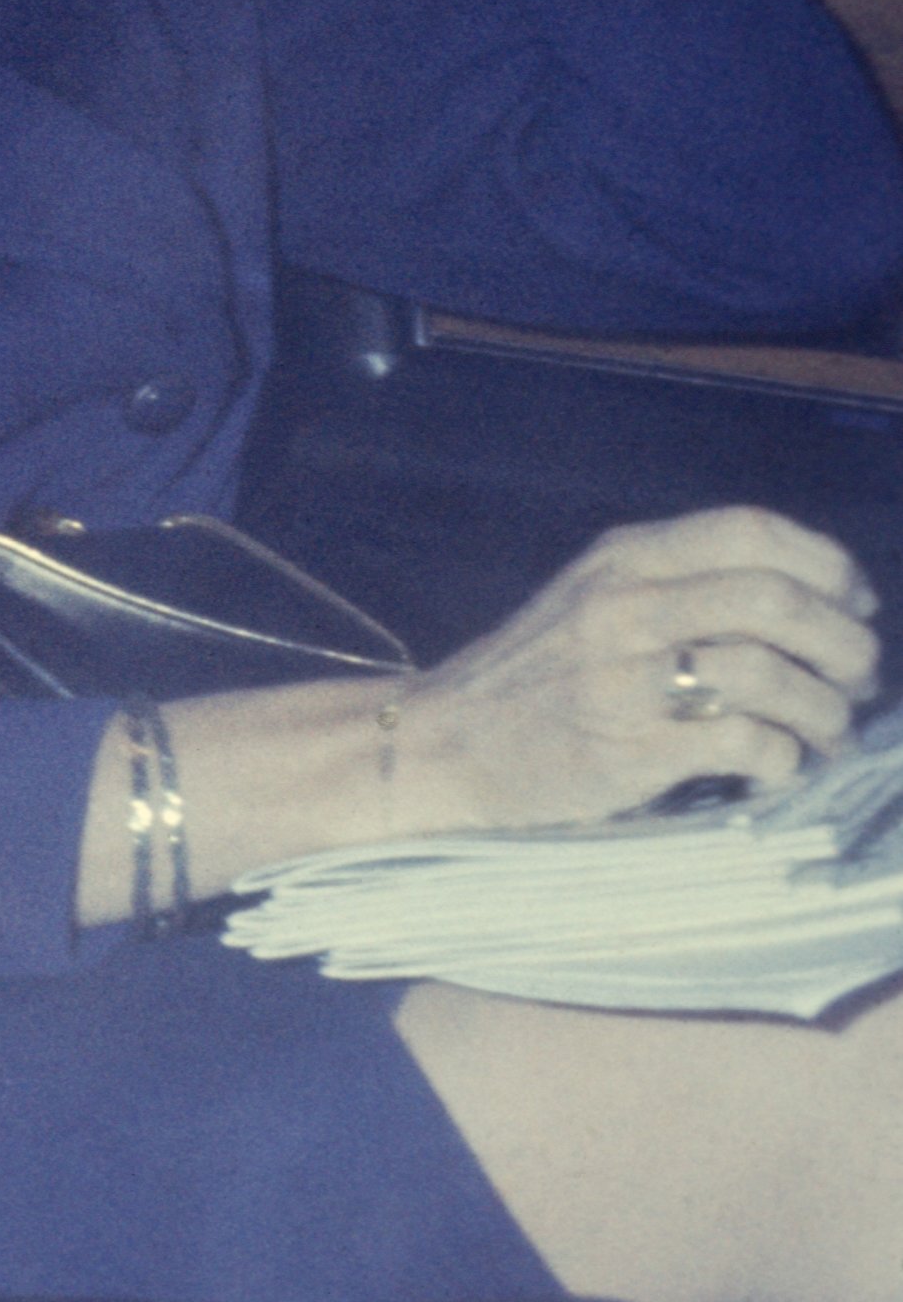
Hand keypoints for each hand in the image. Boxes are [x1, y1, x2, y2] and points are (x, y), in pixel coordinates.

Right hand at [404, 508, 875, 827]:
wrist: (443, 743)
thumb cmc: (536, 676)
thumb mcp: (596, 596)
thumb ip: (681, 582)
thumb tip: (810, 597)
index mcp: (623, 558)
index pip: (751, 530)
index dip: (828, 565)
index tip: (854, 606)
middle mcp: (622, 606)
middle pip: (777, 600)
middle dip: (847, 646)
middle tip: (858, 682)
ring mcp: (622, 678)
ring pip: (770, 673)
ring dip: (827, 712)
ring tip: (827, 734)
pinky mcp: (628, 748)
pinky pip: (745, 744)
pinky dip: (785, 761)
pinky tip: (777, 770)